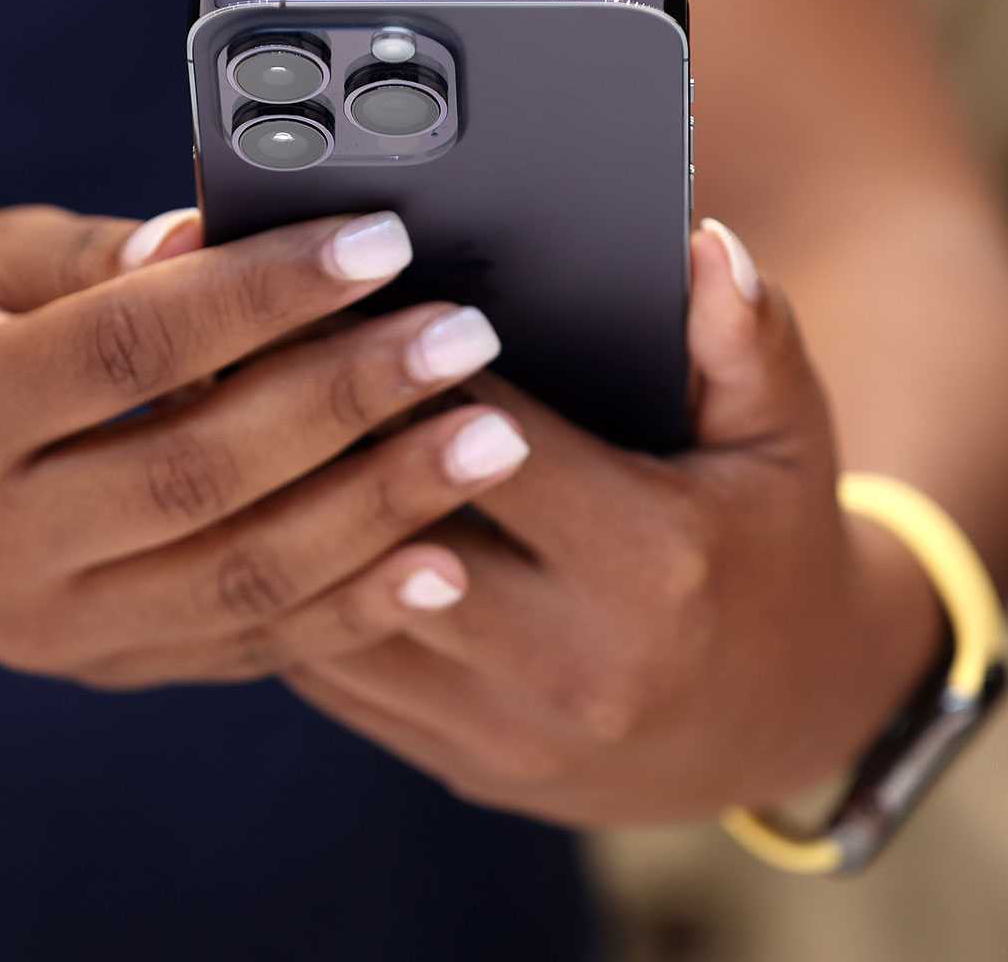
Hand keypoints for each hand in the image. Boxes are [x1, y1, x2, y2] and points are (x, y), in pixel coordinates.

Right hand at [0, 204, 533, 687]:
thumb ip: (90, 256)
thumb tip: (204, 234)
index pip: (124, 349)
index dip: (258, 295)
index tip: (380, 241)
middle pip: (196, 474)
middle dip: (346, 403)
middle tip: (464, 338)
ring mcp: (50, 625)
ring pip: (238, 577)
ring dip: (379, 510)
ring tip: (491, 440)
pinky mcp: (109, 665)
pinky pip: (247, 645)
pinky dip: (353, 607)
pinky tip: (445, 561)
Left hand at [282, 220, 939, 824]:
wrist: (783, 726)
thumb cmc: (774, 550)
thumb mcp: (787, 440)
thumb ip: (747, 339)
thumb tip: (701, 244)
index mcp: (651, 560)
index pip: (491, 441)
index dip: (407, 364)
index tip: (340, 297)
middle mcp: (573, 658)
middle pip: (395, 530)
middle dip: (319, 436)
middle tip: (241, 349)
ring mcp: (510, 728)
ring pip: (343, 614)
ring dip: (279, 520)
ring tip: (220, 429)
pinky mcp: (463, 762)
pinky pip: (340, 681)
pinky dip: (290, 598)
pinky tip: (254, 525)